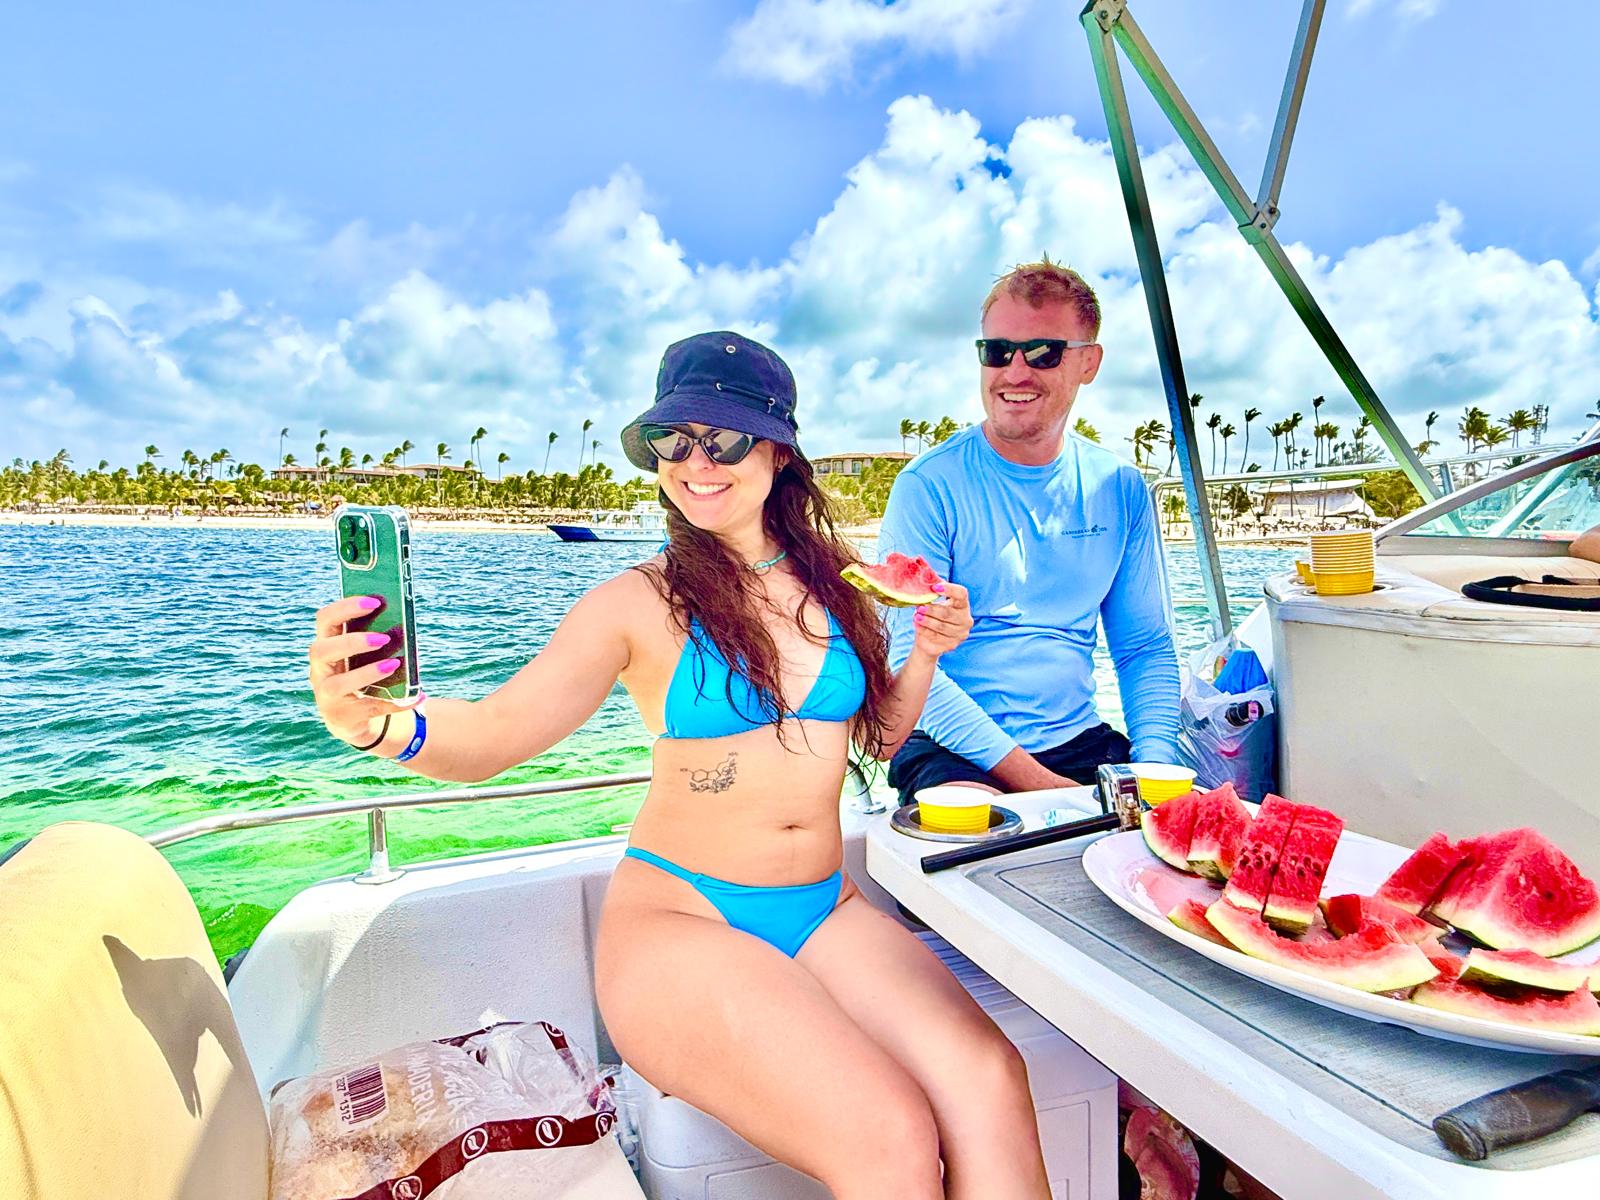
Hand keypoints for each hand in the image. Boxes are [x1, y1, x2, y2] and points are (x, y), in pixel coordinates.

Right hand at [309, 595, 414, 745]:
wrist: (352, 718)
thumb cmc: (360, 675)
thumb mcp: (363, 656)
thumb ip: (376, 639)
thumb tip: (404, 625)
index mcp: (326, 646)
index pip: (325, 620)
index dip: (345, 608)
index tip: (374, 601)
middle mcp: (319, 669)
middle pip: (320, 650)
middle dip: (352, 641)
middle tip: (382, 638)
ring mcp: (325, 695)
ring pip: (337, 684)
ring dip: (367, 673)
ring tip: (394, 664)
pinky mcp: (341, 717)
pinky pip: (368, 709)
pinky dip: (395, 702)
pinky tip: (417, 695)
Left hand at [911, 581, 970, 659]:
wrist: (929, 640)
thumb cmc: (933, 616)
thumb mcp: (934, 603)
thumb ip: (932, 593)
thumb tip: (925, 580)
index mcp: (963, 605)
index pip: (961, 594)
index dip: (949, 589)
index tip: (934, 587)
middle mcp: (965, 620)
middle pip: (948, 613)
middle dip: (932, 610)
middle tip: (919, 606)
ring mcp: (960, 634)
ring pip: (941, 626)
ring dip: (927, 621)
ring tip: (916, 616)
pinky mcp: (951, 645)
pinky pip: (936, 637)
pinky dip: (925, 630)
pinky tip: (917, 625)